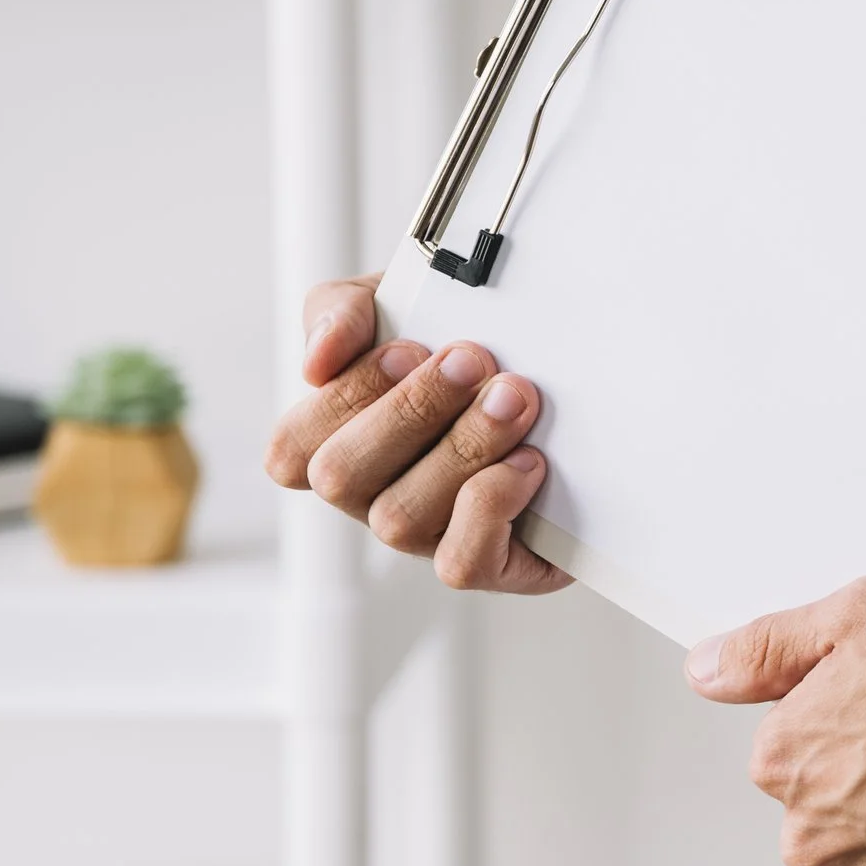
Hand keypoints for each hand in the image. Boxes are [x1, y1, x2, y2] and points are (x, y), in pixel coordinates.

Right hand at [262, 274, 570, 594]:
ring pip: (401, 519)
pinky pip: (461, 563)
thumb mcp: (403, 302)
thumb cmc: (470, 341)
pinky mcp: (489, 563)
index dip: (344, 398)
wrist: (574, 376)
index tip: (409, 347)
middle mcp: (374, 494)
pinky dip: (490, 507)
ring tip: (514, 399)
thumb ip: (342, 311)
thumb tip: (317, 358)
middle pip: (340, 479)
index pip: (292, 446)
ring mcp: (427, 535)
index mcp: (342, 440)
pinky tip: (528, 461)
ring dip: (461, 448)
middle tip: (474, 360)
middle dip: (410, 411)